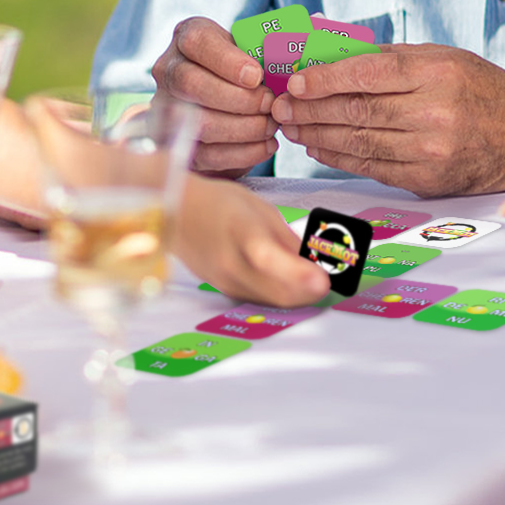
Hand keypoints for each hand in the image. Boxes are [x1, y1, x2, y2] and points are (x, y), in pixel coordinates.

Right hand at [150, 17, 277, 175]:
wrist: (226, 92)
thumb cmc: (242, 67)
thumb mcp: (249, 50)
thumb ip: (262, 54)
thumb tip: (286, 71)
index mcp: (186, 37)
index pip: (197, 41)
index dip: (227, 61)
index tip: (257, 76)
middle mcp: (169, 70)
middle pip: (191, 84)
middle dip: (238, 99)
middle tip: (269, 104)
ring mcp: (166, 108)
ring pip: (199, 122)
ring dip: (243, 128)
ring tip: (271, 125)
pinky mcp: (176, 144)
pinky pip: (207, 154)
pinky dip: (243, 152)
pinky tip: (265, 145)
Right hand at [174, 175, 330, 306]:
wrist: (176, 213)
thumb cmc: (218, 204)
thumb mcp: (259, 210)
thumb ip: (286, 239)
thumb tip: (312, 262)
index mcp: (241, 231)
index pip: (268, 257)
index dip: (297, 273)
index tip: (323, 280)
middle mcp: (230, 263)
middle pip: (276, 291)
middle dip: (309, 292)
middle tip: (329, 281)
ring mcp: (225, 281)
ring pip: (271, 300)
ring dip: (297, 296)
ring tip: (312, 279)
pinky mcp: (224, 291)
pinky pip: (259, 299)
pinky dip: (279, 294)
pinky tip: (289, 282)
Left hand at [270, 44, 504, 194]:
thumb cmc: (483, 89)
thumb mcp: (444, 58)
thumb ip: (392, 58)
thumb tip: (332, 56)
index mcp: (437, 73)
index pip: (367, 75)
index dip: (323, 79)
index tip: (293, 81)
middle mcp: (435, 114)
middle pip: (356, 111)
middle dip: (310, 110)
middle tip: (280, 106)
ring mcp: (432, 152)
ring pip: (359, 143)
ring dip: (317, 135)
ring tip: (292, 126)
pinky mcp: (429, 181)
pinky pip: (373, 168)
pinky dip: (340, 158)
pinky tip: (319, 147)